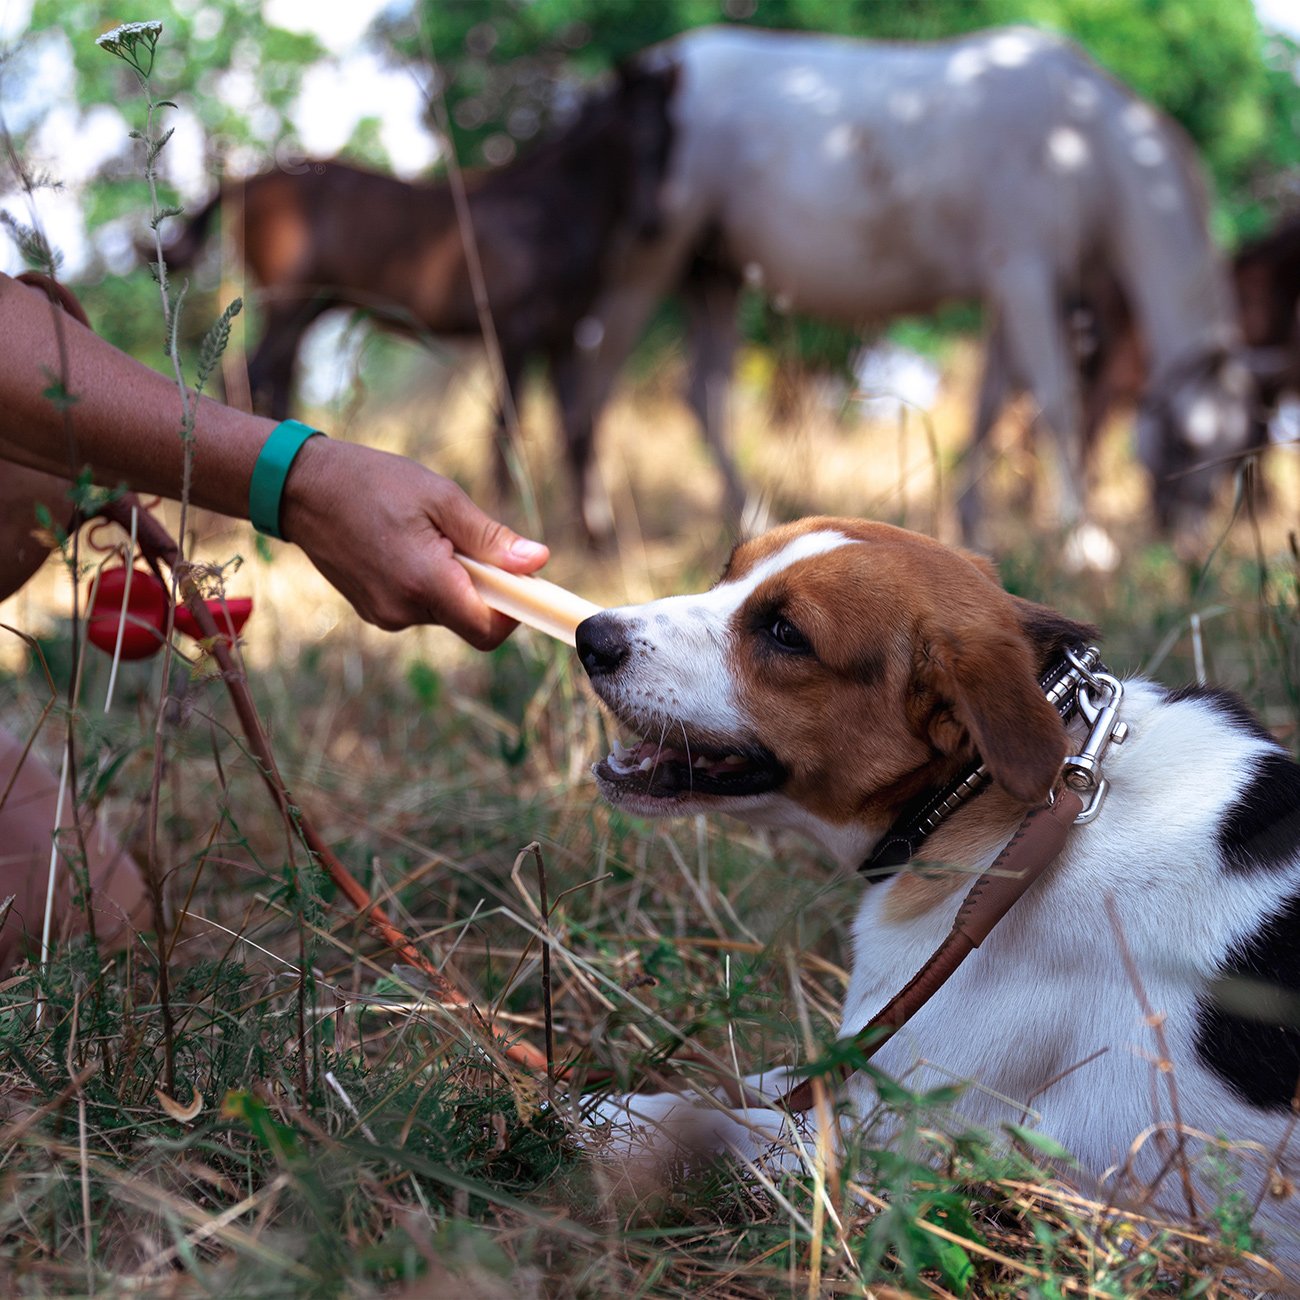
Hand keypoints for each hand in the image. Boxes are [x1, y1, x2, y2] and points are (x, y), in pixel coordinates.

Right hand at [280, 438, 548, 647]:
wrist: (301, 489)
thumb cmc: (373, 483)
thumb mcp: (441, 498)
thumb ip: (490, 538)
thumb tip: (538, 561)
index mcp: (425, 583)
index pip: (488, 630)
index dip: (514, 613)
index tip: (522, 583)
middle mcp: (404, 610)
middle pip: (468, 619)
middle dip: (482, 587)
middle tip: (466, 540)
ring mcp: (385, 615)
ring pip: (444, 612)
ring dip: (452, 581)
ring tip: (426, 535)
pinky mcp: (374, 611)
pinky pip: (418, 607)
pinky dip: (428, 583)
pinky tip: (405, 545)